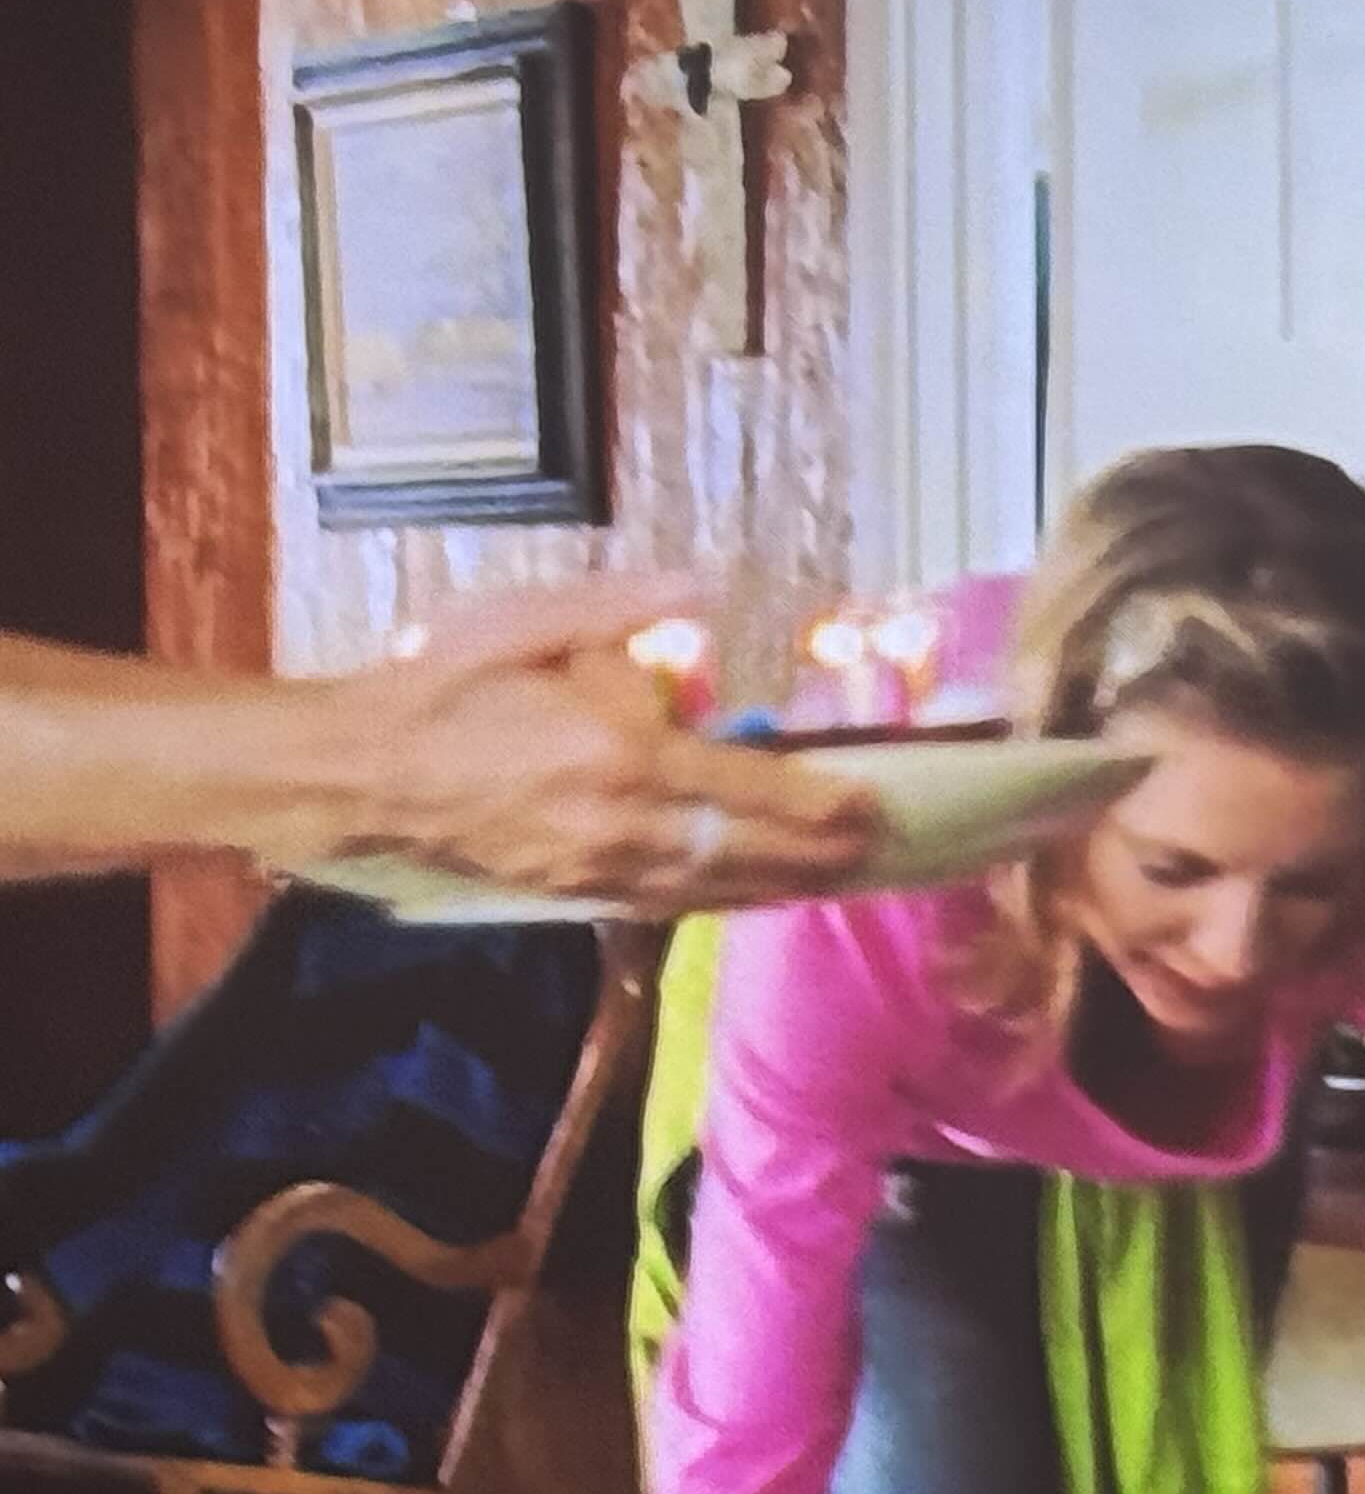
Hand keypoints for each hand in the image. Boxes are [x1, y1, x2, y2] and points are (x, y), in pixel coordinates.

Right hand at [348, 577, 882, 910]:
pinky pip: (668, 905)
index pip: (747, 788)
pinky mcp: (572, 895)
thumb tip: (702, 587)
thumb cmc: (439, 688)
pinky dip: (723, 900)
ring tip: (839, 877)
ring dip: (784, 885)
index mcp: (618, 754)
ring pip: (716, 889)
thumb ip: (622, 608)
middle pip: (748, 852)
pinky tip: (755, 894)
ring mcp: (598, 869)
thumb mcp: (527, 623)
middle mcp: (620, 824)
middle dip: (820, 854)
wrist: (357, 773)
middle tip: (879, 849)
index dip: (817, 802)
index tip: (870, 803)